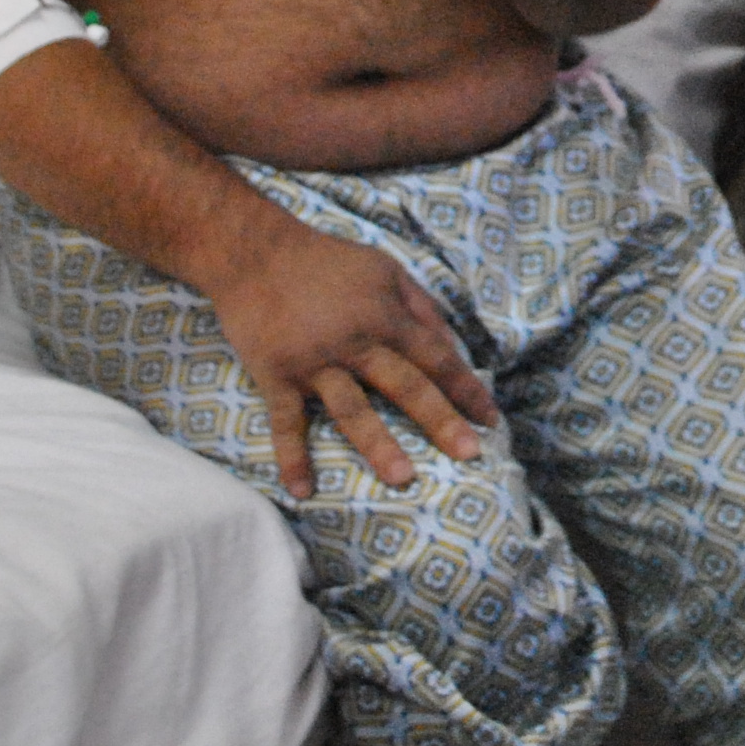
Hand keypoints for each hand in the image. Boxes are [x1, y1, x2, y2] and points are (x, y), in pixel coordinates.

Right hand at [203, 219, 499, 496]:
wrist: (254, 253)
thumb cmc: (328, 261)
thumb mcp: (386, 270)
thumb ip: (422, 307)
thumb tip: (454, 347)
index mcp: (385, 316)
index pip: (437, 357)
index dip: (466, 388)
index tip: (490, 419)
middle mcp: (355, 342)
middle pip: (405, 386)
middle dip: (441, 421)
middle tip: (471, 454)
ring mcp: (314, 362)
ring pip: (352, 410)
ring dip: (378, 445)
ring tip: (404, 479)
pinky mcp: (275, 375)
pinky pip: (285, 423)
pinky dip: (292, 457)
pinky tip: (303, 492)